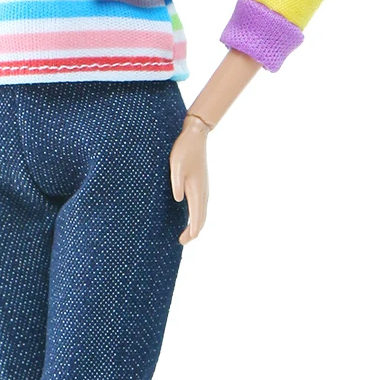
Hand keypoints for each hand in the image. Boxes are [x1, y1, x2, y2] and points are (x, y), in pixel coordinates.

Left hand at [169, 116, 209, 243]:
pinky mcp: (201, 184)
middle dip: (193, 232)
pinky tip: (190, 217)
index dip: (191, 231)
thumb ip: (176, 183)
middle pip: (201, 218)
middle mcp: (203, 192)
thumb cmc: (184, 150)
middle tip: (182, 242)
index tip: (184, 241)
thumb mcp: (176, 165)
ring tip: (186, 235)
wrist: (195, 136)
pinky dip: (197, 216)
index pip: (197, 217)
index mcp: (196, 189)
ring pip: (202, 213)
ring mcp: (204, 188)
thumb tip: (178, 200)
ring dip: (196, 225)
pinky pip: (201, 206)